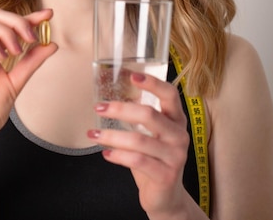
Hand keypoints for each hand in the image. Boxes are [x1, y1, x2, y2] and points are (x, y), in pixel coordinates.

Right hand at [0, 8, 57, 149]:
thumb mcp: (17, 81)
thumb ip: (32, 62)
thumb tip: (52, 44)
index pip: (10, 26)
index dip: (30, 17)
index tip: (48, 14)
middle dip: (17, 20)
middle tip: (32, 36)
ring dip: (6, 31)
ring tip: (17, 50)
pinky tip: (2, 57)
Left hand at [88, 73, 190, 216]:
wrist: (166, 196)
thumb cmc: (154, 159)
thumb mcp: (150, 135)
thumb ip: (138, 117)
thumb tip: (109, 96)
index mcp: (176, 120)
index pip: (170, 95)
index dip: (152, 83)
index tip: (132, 76)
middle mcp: (179, 135)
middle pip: (149, 115)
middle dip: (120, 109)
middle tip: (99, 108)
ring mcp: (175, 156)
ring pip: (139, 140)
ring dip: (111, 136)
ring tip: (94, 135)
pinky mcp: (166, 175)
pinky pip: (138, 161)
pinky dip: (118, 156)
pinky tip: (106, 154)